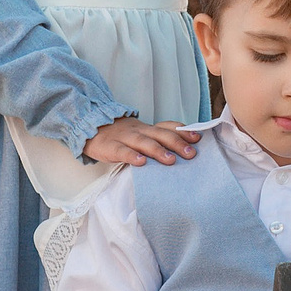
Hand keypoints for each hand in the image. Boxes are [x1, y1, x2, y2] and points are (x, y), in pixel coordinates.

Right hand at [84, 116, 201, 166]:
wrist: (91, 128)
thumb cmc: (122, 136)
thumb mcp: (141, 134)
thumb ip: (157, 141)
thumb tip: (183, 151)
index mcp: (148, 128)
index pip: (168, 127)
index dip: (183, 132)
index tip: (198, 138)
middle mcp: (139, 131)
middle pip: (160, 135)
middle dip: (177, 143)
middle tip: (191, 154)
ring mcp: (125, 138)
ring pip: (144, 142)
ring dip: (158, 150)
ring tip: (171, 160)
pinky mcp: (111, 147)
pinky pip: (122, 151)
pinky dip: (132, 156)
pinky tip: (141, 163)